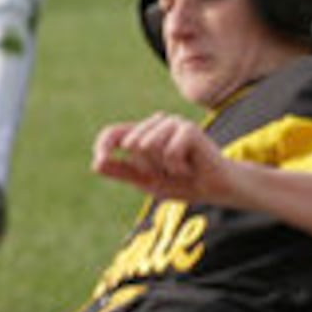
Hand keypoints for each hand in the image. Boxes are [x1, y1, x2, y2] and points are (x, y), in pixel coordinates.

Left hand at [91, 112, 234, 201]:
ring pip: (147, 146)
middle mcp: (155, 123)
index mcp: (142, 133)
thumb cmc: (182, 182)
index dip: (103, 146)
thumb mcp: (146, 181)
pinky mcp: (188, 128)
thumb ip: (122, 171)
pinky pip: (169, 151)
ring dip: (163, 167)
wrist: (216, 188)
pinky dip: (178, 167)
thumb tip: (95, 164)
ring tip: (179, 168)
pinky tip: (190, 167)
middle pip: (131, 144)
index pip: (112, 133)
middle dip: (147, 168)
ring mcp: (172, 122)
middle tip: (168, 172)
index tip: (99, 161)